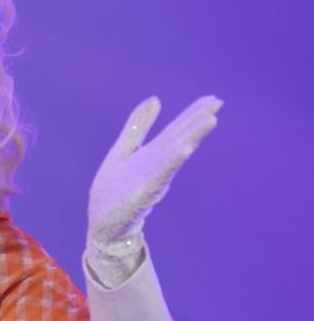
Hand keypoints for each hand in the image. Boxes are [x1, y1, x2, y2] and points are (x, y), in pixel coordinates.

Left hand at [86, 95, 221, 284]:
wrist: (104, 222)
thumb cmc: (115, 188)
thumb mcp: (125, 149)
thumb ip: (139, 126)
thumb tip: (155, 99)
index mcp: (153, 152)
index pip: (176, 129)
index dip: (193, 113)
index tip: (213, 98)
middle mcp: (157, 163)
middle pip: (180, 137)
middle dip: (197, 120)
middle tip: (218, 103)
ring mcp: (152, 177)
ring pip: (174, 153)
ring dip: (192, 137)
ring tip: (210, 120)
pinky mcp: (143, 191)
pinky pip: (160, 174)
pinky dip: (172, 161)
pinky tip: (184, 148)